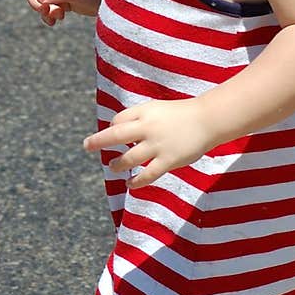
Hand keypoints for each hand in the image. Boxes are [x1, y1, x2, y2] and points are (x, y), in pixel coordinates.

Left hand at [82, 98, 213, 187]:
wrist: (208, 120)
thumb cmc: (180, 115)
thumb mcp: (157, 110)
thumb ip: (140, 119)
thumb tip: (118, 130)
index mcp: (145, 113)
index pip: (119, 120)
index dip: (112, 127)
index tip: (113, 134)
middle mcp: (148, 128)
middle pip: (115, 135)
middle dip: (98, 141)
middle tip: (86, 146)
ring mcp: (158, 145)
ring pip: (129, 158)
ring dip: (118, 164)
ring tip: (113, 166)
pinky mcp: (168, 160)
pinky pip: (148, 175)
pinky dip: (136, 181)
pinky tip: (130, 184)